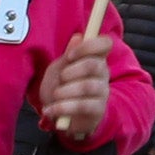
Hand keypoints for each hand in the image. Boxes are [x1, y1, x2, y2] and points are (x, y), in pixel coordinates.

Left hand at [39, 21, 115, 144]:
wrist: (64, 117)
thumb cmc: (62, 89)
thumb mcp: (58, 71)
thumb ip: (67, 56)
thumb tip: (77, 37)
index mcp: (94, 59)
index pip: (105, 44)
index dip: (89, 46)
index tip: (70, 55)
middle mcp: (102, 74)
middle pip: (94, 65)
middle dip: (71, 71)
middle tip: (60, 79)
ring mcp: (102, 92)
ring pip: (88, 86)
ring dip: (65, 91)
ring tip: (55, 96)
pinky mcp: (97, 110)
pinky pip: (83, 106)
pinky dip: (62, 108)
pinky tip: (50, 110)